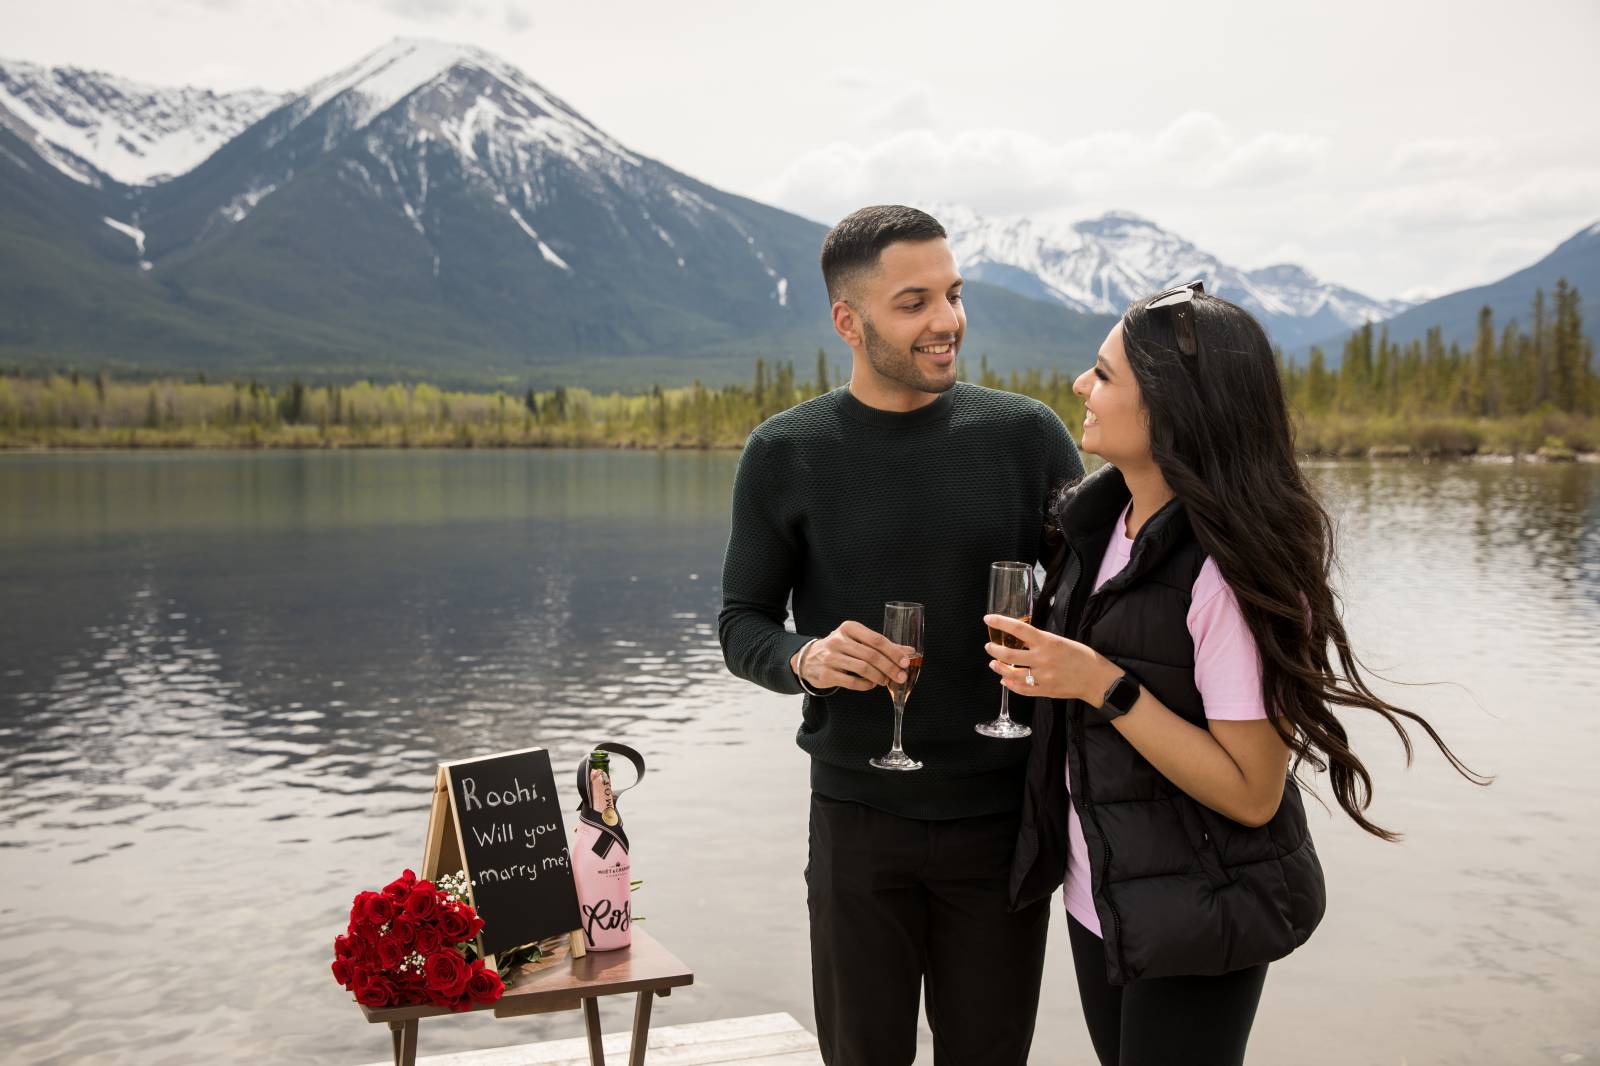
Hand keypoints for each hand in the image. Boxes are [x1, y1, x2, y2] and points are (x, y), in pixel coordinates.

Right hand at [793, 620, 913, 692]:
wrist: (809, 658)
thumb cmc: (840, 648)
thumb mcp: (858, 641)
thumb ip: (883, 646)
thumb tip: (909, 652)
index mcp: (849, 628)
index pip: (876, 639)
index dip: (893, 651)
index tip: (905, 661)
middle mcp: (839, 640)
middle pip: (871, 655)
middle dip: (889, 667)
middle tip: (900, 676)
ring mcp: (831, 657)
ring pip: (862, 669)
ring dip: (879, 677)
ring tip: (885, 681)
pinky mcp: (826, 673)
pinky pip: (852, 682)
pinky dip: (865, 685)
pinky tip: (871, 684)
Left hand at [983, 614, 1119, 703]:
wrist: (1097, 679)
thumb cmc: (1083, 657)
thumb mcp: (1062, 640)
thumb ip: (1042, 641)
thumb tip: (1022, 639)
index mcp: (1047, 642)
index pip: (1018, 628)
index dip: (1000, 622)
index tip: (988, 619)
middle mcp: (1042, 659)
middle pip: (1008, 654)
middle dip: (994, 650)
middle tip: (989, 646)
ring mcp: (1042, 677)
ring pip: (1012, 674)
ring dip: (999, 668)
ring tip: (994, 664)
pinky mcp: (1044, 691)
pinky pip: (1022, 689)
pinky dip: (1011, 685)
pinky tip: (1006, 680)